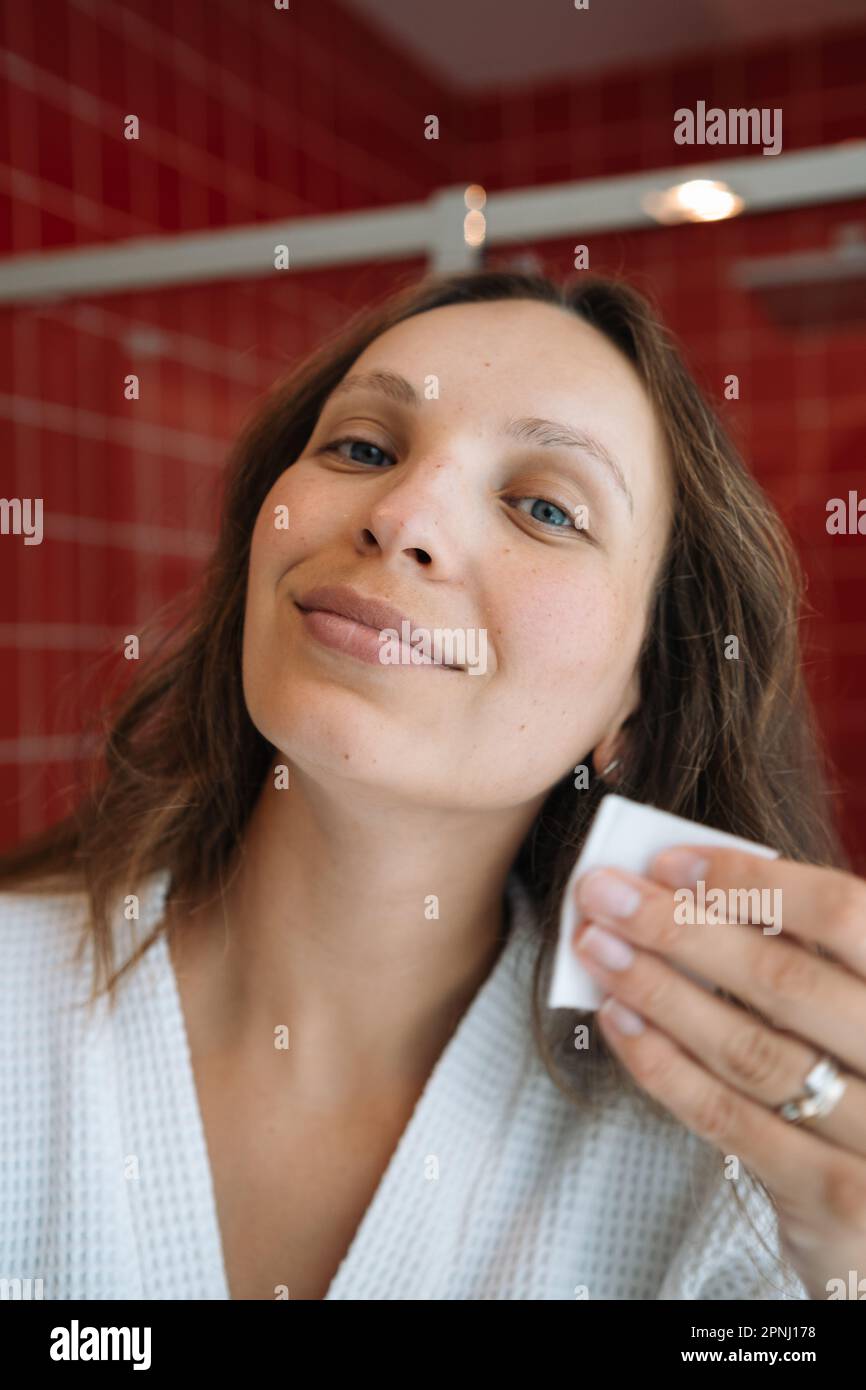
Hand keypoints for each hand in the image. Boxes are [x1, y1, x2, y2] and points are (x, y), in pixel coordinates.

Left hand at [570, 846, 865, 1300]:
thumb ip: (799, 950)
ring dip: (659, 991)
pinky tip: (618, 1022)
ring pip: (750, 1048)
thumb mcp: (850, 1002)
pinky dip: (665, 1066)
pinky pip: (732, 1120)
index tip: (668, 863)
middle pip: (784, 979)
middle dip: (679, 930)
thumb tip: (680, 885)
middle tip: (601, 894)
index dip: (752, 882)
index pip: (844, 914)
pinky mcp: (837, 1197)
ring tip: (596, 949)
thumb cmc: (860, 1075)